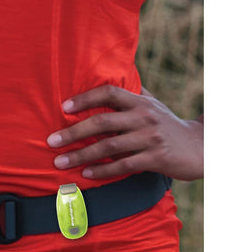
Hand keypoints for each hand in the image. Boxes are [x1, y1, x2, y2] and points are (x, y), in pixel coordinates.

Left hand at [46, 85, 202, 180]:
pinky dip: (102, 170)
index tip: (63, 107)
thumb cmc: (166, 124)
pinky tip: (86, 173)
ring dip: (81, 155)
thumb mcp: (151, 104)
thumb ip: (129, 95)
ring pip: (109, 146)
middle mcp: (143, 117)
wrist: (199, 147)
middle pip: (102, 121)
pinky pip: (123, 165)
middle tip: (51, 141)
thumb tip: (107, 77)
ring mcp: (150, 138)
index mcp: (139, 101)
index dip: (85, 98)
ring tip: (60, 161)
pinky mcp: (156, 158)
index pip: (109, 92)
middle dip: (73, 132)